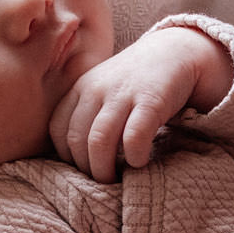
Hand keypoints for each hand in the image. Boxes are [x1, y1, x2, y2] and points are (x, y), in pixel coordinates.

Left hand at [49, 26, 233, 180]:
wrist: (175, 51)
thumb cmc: (136, 81)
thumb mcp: (103, 88)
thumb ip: (87, 112)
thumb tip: (76, 156)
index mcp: (80, 88)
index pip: (58, 130)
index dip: (68, 157)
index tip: (84, 168)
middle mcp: (96, 89)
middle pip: (76, 140)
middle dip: (86, 169)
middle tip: (101, 181)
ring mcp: (122, 95)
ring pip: (99, 142)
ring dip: (104, 170)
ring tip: (115, 180)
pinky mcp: (150, 101)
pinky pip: (133, 138)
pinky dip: (134, 157)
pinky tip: (140, 161)